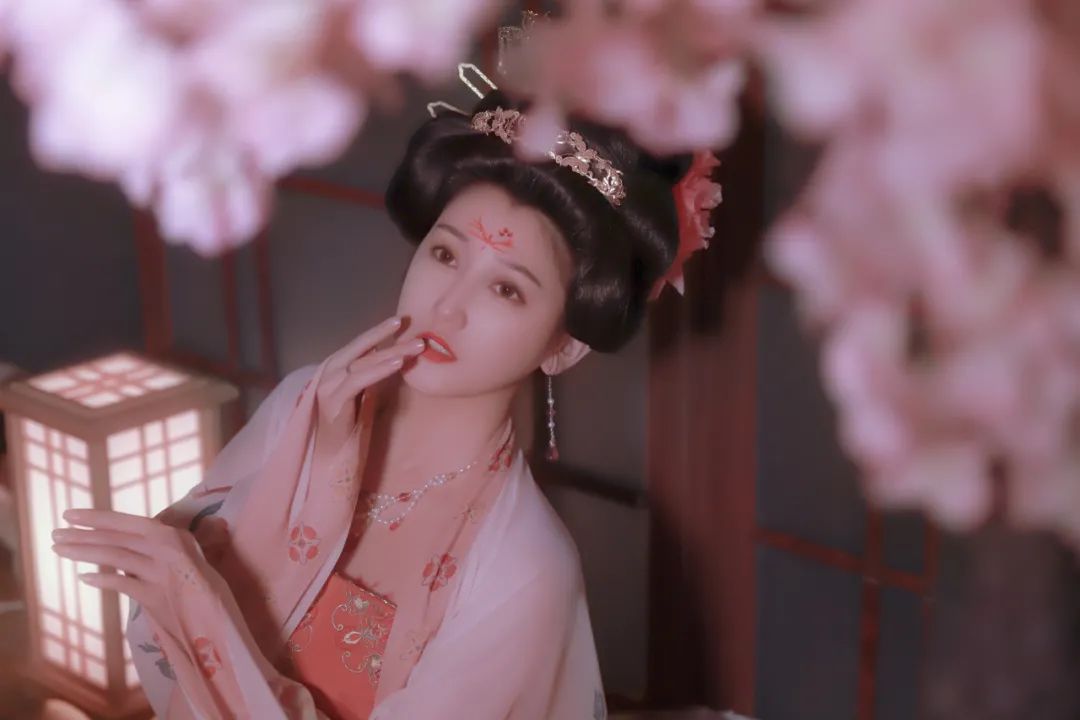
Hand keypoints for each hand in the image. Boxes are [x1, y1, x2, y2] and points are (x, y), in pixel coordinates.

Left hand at [51, 508, 216, 623]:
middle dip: (83, 535)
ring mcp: (160, 574)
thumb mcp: (193, 558)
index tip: (71, 515)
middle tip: (55, 534)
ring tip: (60, 550)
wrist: (225, 622)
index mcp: (175, 535)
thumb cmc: (210, 589)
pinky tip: (85, 577)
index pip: (128, 522)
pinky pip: (122, 585)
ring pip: (115, 557)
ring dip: (84, 553)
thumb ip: (168, 547)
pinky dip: (102, 580)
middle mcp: (167, 549)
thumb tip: (141, 537)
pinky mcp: (155, 598)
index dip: (97, 517)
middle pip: (116, 538)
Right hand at [313, 315, 425, 453]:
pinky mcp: (333, 401)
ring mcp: (328, 385)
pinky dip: (379, 370)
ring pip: (363, 362)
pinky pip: (358, 380)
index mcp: (335, 367)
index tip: (401, 320)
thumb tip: (392, 356)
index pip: (360, 344)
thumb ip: (370, 375)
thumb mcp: (362, 394)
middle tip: (410, 323)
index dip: (379, 331)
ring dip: (391, 352)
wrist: (329, 456)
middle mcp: (329, 371)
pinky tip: (397, 364)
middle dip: (386, 334)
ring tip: (414, 346)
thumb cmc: (348, 425)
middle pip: (361, 347)